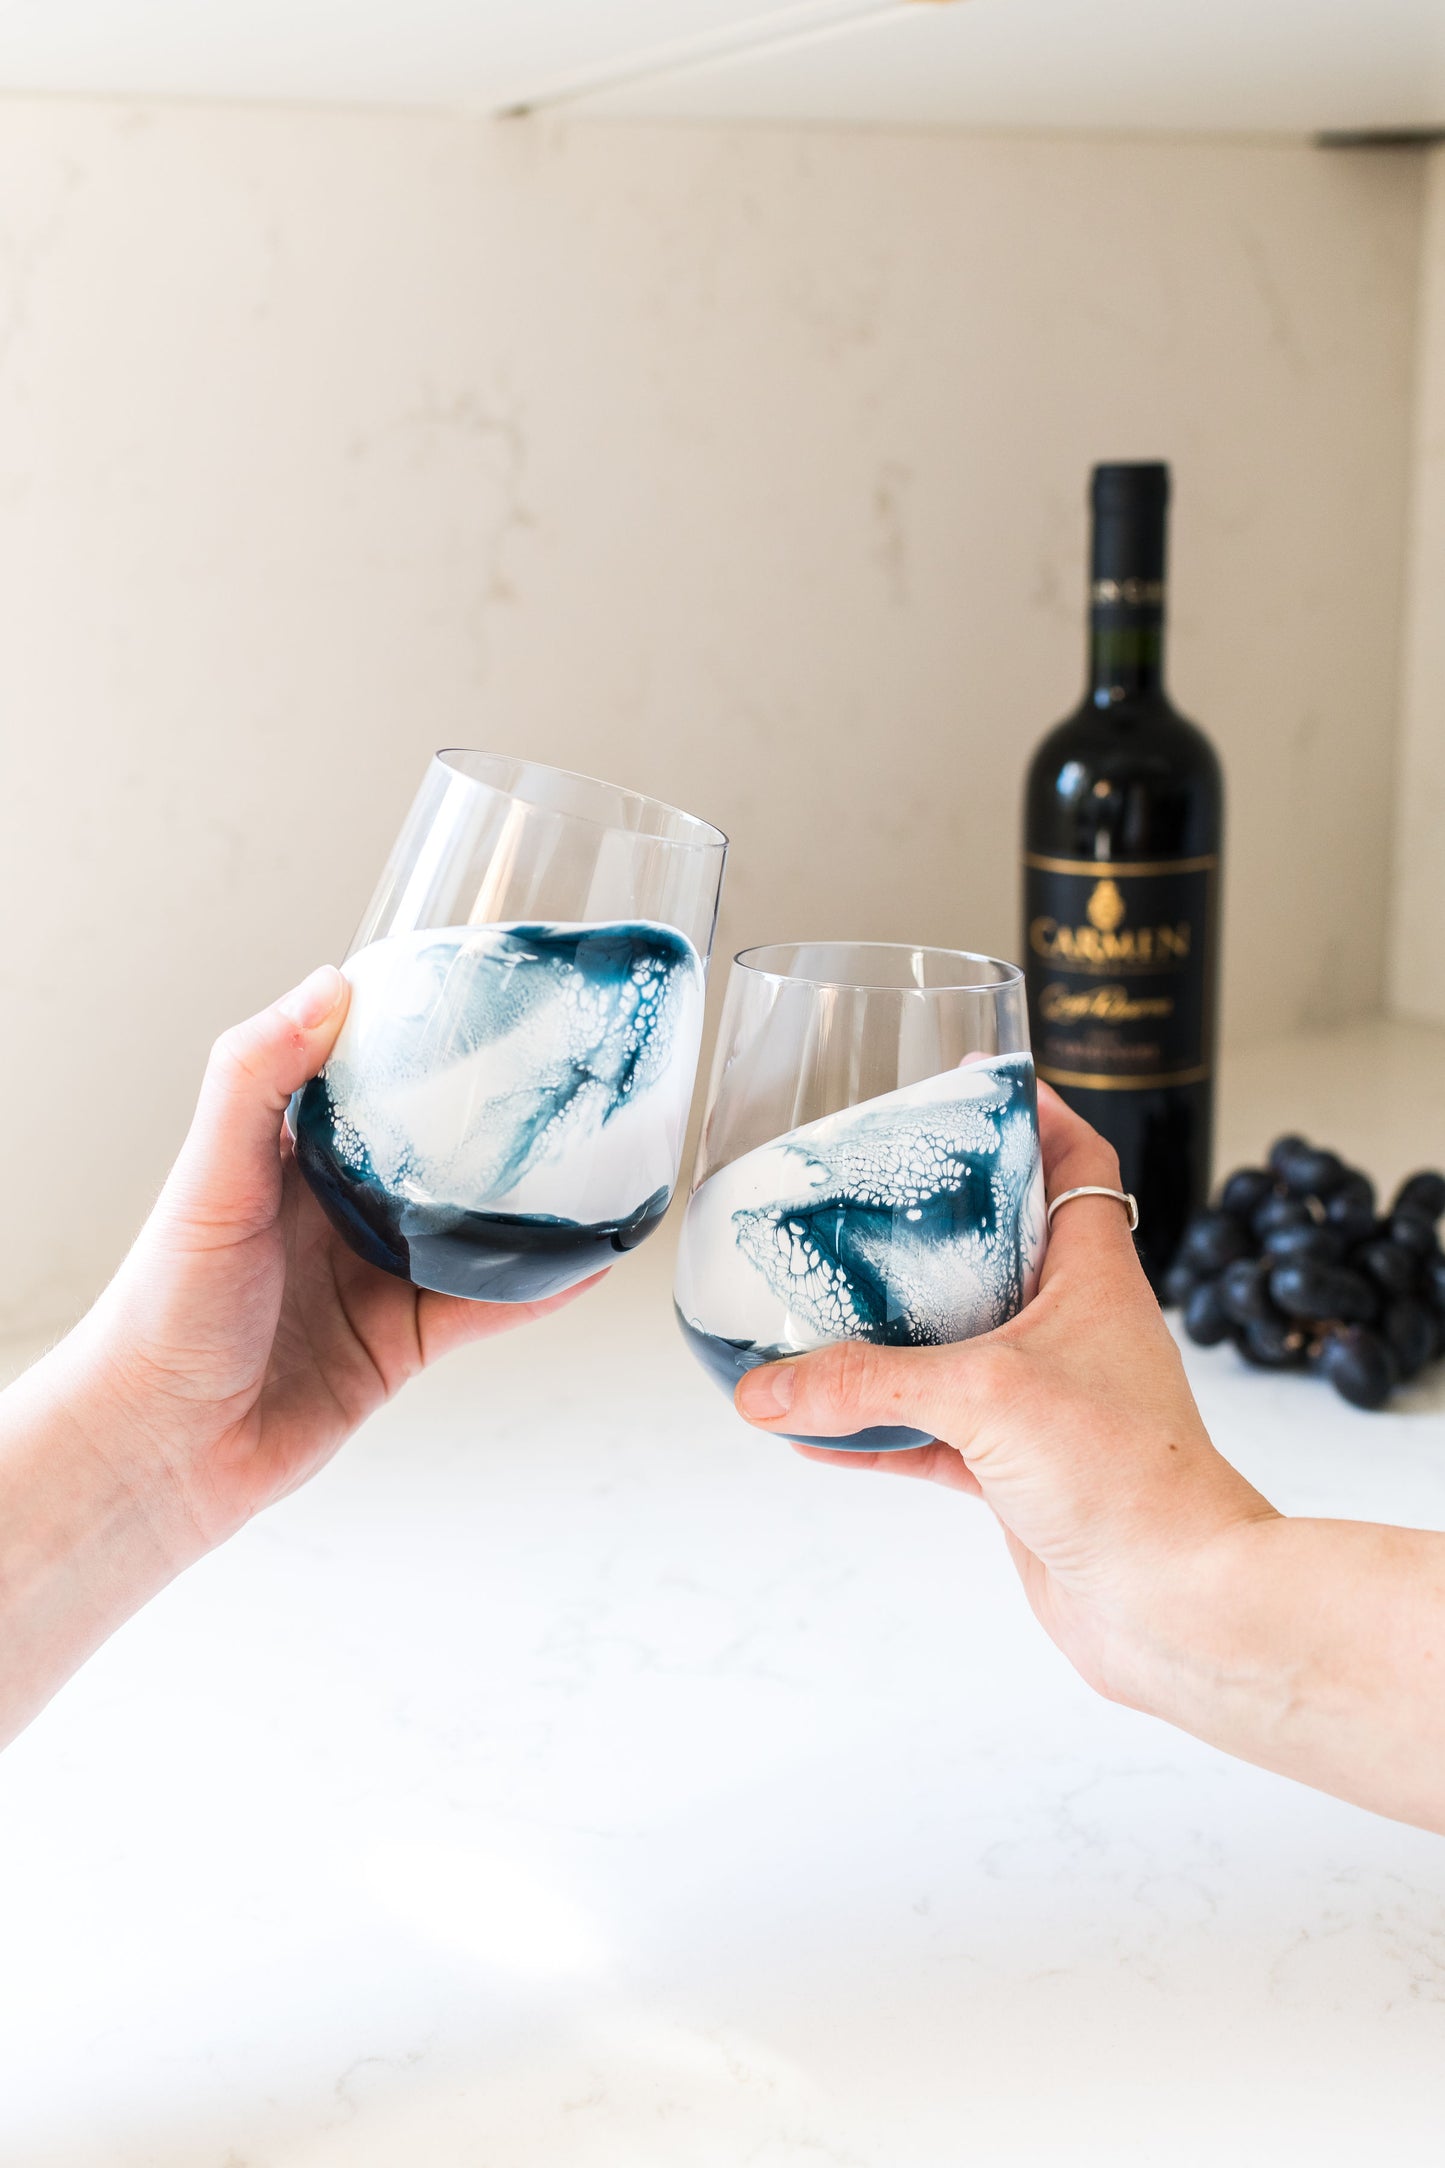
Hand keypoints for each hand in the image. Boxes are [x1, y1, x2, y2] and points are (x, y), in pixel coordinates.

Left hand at [70, 965, 595, 1561]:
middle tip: (563, 1071)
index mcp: (287, 1155)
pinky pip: (485, 1307)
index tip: (483, 991)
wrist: (161, 1452)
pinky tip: (587, 1259)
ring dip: (529, 1203)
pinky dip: (537, 1287)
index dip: (418, 1034)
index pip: (363, 1074)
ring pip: (471, 1227)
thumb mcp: (211, 1179)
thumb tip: (330, 983)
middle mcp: (335, 1210)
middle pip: (434, 1148)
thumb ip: (257, 1079)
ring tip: (597, 1160)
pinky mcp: (401, 1343)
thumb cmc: (161, 1313)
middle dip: (492, 1116)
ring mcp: (373, 1276)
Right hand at [734, 1085, 1444, 1832]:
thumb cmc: (1130, 1477)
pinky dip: (871, 1431)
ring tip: (809, 1307)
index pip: (1073, 1162)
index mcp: (1091, 1275)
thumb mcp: (987, 1397)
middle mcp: (1069, 1329)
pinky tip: (808, 1431)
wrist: (1177, 1604)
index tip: (965, 1083)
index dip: (1027, 1114)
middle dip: (923, 1224)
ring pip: (949, 1347)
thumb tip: (766, 1387)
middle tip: (853, 1197)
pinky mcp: (1016, 1473)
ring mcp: (1042, 1403)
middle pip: (993, 1249)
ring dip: (883, 1335)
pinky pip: (927, 1437)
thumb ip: (868, 1382)